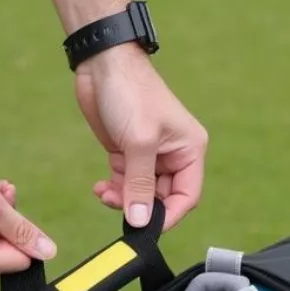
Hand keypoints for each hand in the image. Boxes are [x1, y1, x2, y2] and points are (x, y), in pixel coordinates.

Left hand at [75, 44, 207, 231]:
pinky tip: (100, 187)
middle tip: (117, 204)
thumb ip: (140, 184)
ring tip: (104, 192)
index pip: (187, 196)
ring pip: (140, 194)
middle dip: (139, 206)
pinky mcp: (128, 154)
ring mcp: (150, 156)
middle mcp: (173, 156)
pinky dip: (113, 190)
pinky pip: (125, 184)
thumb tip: (140, 221)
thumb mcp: (139, 142)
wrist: (102, 64)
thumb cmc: (130, 92)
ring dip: (122, 199)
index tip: (145, 226)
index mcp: (189, 150)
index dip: (168, 215)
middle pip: (162, 199)